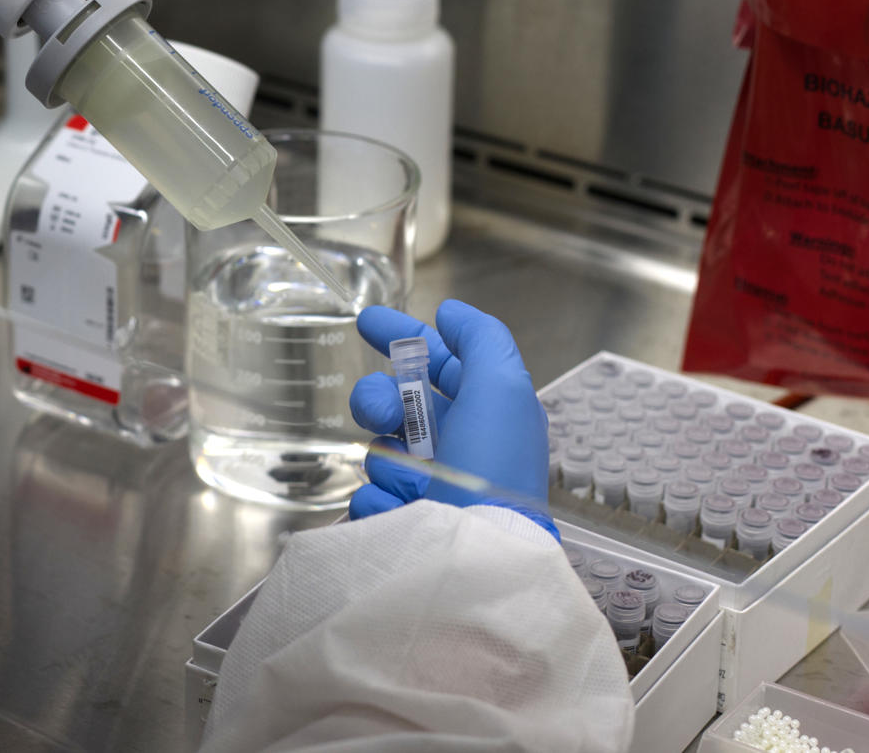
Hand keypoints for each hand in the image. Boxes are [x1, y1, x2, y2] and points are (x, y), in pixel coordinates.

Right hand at [347, 299, 556, 538]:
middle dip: (380, 399)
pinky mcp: (400, 521)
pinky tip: (402, 510)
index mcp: (483, 413)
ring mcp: (425, 486)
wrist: (477, 556)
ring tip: (412, 481)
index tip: (366, 321)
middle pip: (395, 401)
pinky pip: (369, 493)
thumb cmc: (493, 469)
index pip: (439, 365)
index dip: (405, 338)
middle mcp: (455, 447)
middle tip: (383, 414)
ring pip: (378, 449)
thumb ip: (480, 339)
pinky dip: (381, 498)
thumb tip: (450, 313)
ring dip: (388, 457)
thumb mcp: (502, 388)